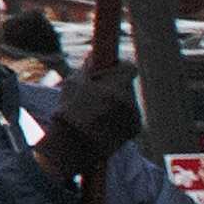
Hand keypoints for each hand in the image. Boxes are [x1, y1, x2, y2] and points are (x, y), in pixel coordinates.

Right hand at [30, 62, 141, 185]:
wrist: (72, 147)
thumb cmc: (69, 112)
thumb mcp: (73, 84)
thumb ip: (87, 67)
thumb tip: (94, 56)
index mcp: (118, 87)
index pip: (129, 67)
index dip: (118, 65)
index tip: (107, 69)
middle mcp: (130, 101)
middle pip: (126, 84)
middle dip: (114, 85)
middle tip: (97, 91)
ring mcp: (134, 117)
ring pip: (128, 100)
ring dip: (116, 101)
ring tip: (96, 110)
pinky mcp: (134, 130)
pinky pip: (129, 114)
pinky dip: (119, 115)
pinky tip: (102, 121)